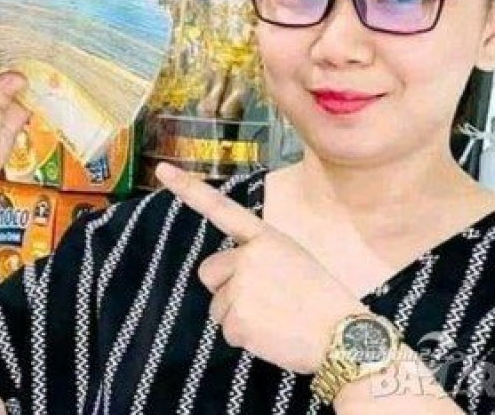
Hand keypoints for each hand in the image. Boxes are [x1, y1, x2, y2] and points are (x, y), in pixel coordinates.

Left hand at [155, 162, 364, 373]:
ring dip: (239, 314)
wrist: (346, 336)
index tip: (162, 170)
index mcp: (264, 237)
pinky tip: (272, 335)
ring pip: (218, 305)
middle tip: (264, 300)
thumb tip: (224, 274)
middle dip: (226, 287)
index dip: (188, 188)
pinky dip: (245, 337)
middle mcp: (248, 257)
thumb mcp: (291, 257)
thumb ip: (255, 255)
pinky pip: (226, 330)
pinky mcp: (237, 320)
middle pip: (209, 273)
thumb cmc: (320, 297)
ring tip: (275, 318)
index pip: (221, 208)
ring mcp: (241, 287)